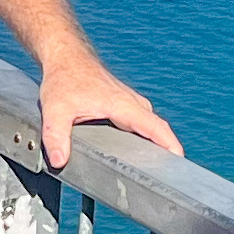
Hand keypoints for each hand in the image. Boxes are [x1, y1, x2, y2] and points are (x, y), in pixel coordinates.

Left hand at [36, 54, 179, 173]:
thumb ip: (55, 136)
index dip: (170, 144)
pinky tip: (138, 153)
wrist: (65, 57)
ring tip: (154, 170)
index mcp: (123, 104)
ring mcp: (130, 103)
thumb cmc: (63, 78)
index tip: (179, 162)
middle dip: (165, 152)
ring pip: (149, 127)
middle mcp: (132, 103)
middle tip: (166, 176)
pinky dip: (144, 137)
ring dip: (155, 145)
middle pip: (157, 130)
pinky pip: (141, 123)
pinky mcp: (124, 105)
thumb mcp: (54, 109)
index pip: (155, 127)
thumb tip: (59, 160)